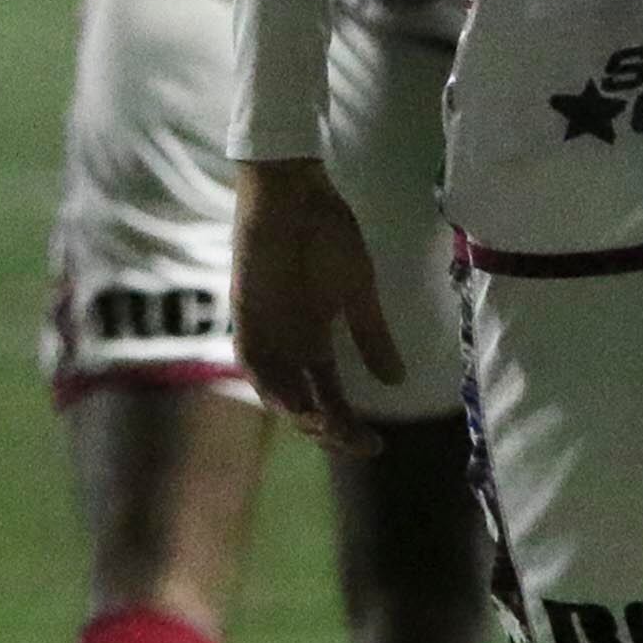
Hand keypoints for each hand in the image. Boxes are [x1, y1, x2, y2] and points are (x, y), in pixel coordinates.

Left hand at [231, 156, 402, 457]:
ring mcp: (265, 328)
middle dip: (328, 430)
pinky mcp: (245, 311)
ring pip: (274, 388)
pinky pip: (251, 357)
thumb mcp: (359, 293)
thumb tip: (397, 381)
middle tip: (357, 444)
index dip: (349, 426)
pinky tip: (292, 403)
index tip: (377, 446)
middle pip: (302, 402)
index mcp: (315, 339)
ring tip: (326, 431)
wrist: (297, 195)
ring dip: (297, 414)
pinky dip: (270, 384)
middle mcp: (288, 342)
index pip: (330, 397)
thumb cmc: (329, 236)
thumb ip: (372, 336)